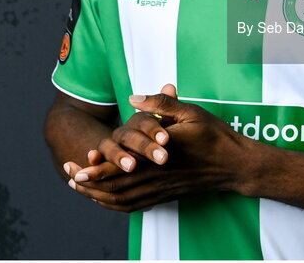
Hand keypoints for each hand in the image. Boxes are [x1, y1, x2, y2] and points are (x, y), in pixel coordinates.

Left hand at [66, 86, 254, 210]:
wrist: (234, 164)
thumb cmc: (213, 136)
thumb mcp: (190, 111)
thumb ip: (161, 103)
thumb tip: (134, 97)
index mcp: (160, 154)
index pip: (121, 167)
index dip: (96, 170)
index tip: (75, 167)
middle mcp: (157, 176)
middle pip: (115, 187)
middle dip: (89, 184)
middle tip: (69, 176)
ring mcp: (161, 189)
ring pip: (122, 199)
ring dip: (98, 196)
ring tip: (80, 188)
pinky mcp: (165, 195)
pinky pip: (135, 206)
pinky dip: (116, 205)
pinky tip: (106, 199)